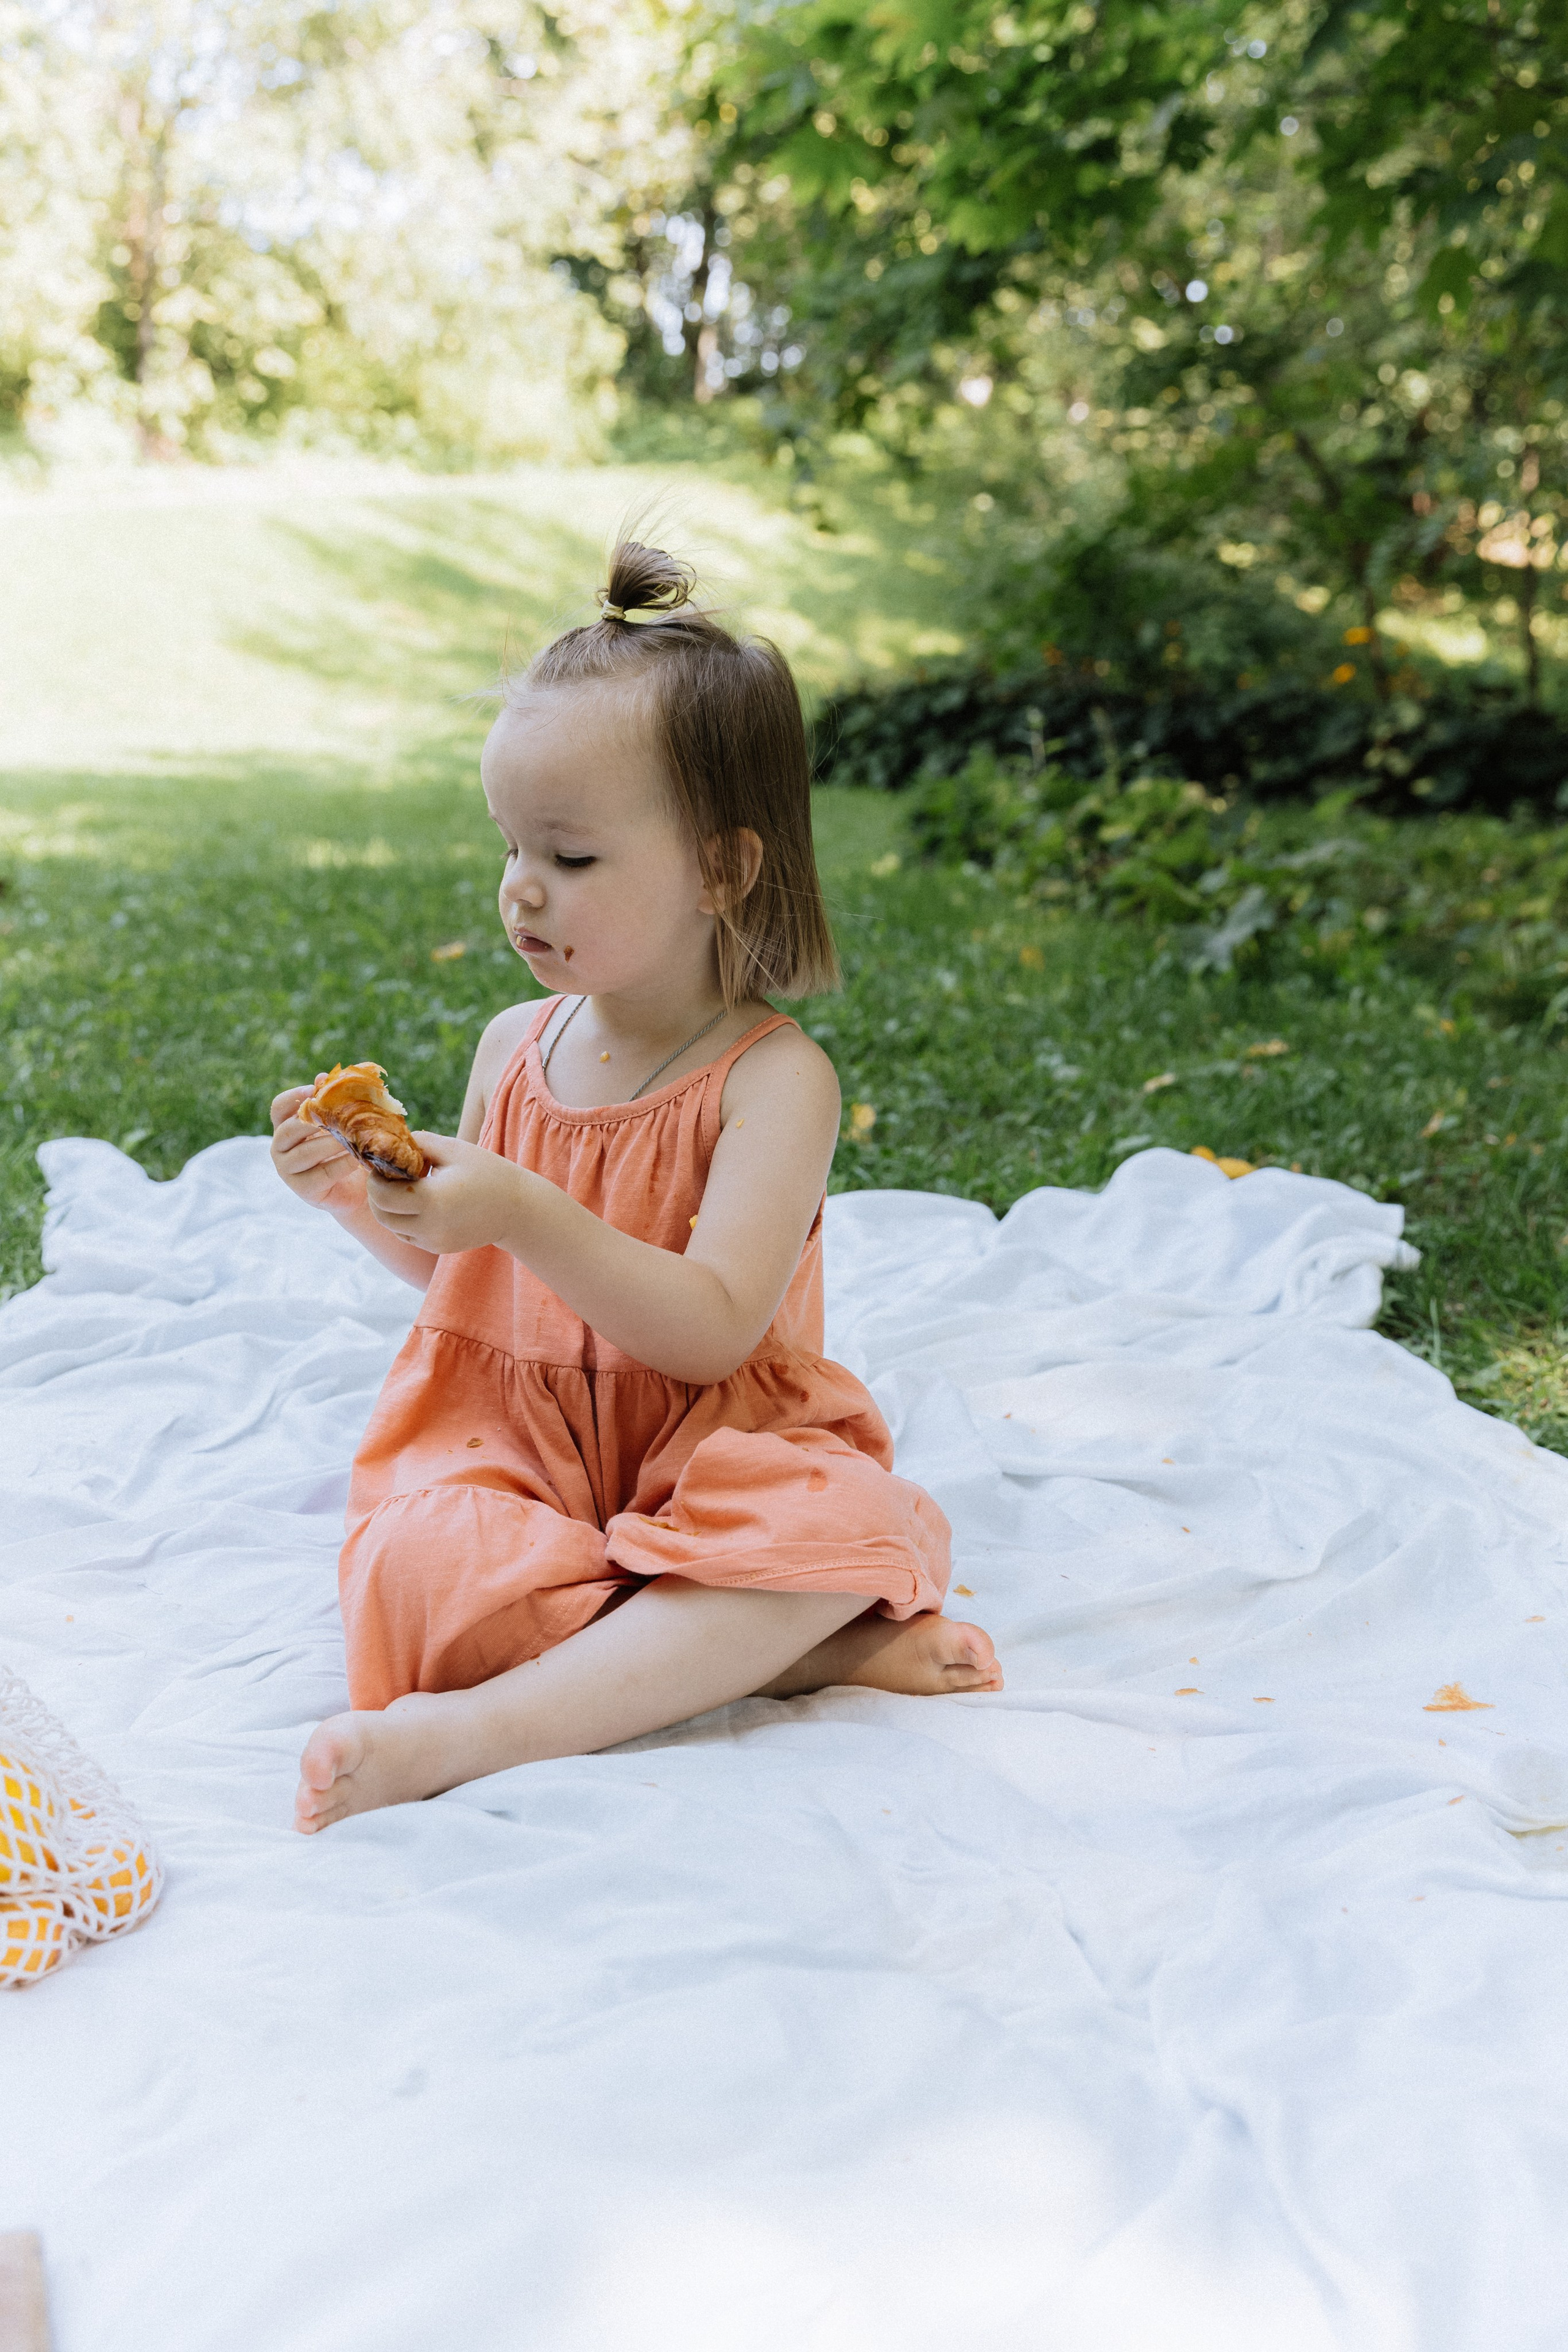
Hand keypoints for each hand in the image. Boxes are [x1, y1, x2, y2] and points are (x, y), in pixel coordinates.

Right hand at [269, 1078, 367, 1216]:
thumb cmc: (347, 1148)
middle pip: (287, 1130)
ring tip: (352, 1136)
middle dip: (312, 1121)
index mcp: (286, 1126)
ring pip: (303, 1153)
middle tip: (337, 1115)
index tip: (314, 1090)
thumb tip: (323, 1077)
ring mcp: (288, 1170)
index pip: (279, 1107)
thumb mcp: (342, 1123)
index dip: (294, 1097)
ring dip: (329, 1143)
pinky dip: (340, 1165)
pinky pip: (321, 1174)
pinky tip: (357, 1158)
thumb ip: (333, 1101)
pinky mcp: (303, 1189)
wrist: (358, 1188)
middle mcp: (280, 1147)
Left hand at [363, 1132, 524, 1255]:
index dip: (375, 1179)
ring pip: (393, 1227)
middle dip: (378, 1194)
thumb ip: (418, 1143)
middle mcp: (430, 1226)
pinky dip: (406, 1219)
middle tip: (389, 1175)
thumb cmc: (489, 1173)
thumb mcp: (454, 1149)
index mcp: (432, 1199)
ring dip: (390, 1208)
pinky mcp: (438, 1248)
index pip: (381, 1195)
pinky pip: (409, 1235)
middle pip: (381, 1215)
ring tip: (410, 1187)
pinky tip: (423, 1201)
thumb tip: (390, 1143)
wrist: (519, 1210)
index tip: (384, 1164)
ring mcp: (433, 1241)